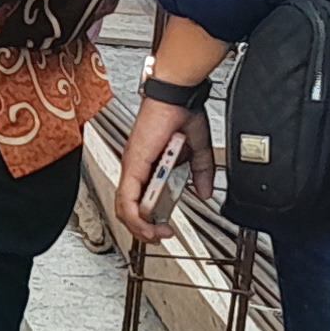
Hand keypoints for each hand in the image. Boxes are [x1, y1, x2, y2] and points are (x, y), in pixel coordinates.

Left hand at [112, 94, 211, 244]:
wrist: (177, 95)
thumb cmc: (181, 113)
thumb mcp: (196, 150)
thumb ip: (200, 173)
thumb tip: (205, 192)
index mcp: (148, 165)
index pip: (139, 200)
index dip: (149, 219)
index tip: (166, 227)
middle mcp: (136, 167)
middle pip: (127, 209)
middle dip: (144, 229)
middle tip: (160, 235)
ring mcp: (133, 166)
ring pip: (124, 208)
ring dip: (140, 227)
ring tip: (156, 234)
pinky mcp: (134, 165)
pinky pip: (127, 199)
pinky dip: (136, 216)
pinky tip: (148, 225)